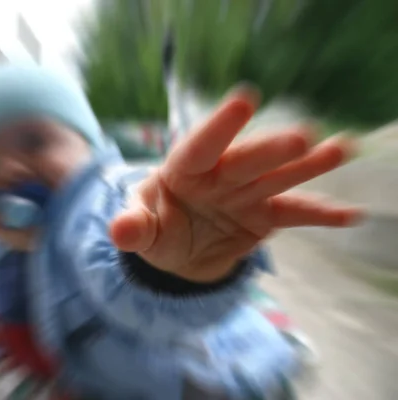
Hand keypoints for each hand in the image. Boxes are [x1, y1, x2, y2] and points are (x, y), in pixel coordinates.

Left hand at [110, 87, 361, 282]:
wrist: (178, 254)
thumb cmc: (155, 229)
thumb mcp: (141, 230)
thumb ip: (134, 228)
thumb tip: (119, 231)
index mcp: (183, 170)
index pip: (200, 146)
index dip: (220, 126)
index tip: (244, 100)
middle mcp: (219, 176)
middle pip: (244, 161)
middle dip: (269, 150)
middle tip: (300, 137)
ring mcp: (245, 194)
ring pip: (277, 178)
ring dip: (307, 166)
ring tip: (339, 149)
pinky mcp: (265, 216)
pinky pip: (294, 214)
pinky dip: (321, 214)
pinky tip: (350, 214)